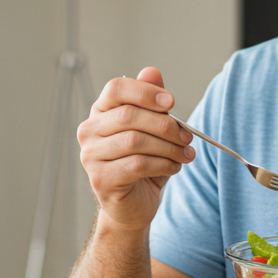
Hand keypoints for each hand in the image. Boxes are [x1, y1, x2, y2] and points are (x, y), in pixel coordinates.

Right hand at [78, 67, 194, 231]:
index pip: (116, 89)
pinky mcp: (101, 179)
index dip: (145, 92)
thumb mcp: (151, 130)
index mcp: (100, 112)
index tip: (171, 102)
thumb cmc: (142, 164)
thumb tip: (152, 71)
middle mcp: (89, 131)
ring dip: (168, 147)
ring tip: (186, 154)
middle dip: (165, 125)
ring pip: (135, 141)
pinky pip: (137, 165)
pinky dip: (163, 165)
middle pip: (129, 116)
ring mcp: (91, 156)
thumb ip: (151, 102)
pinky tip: (174, 167)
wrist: (132, 206)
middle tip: (188, 136)